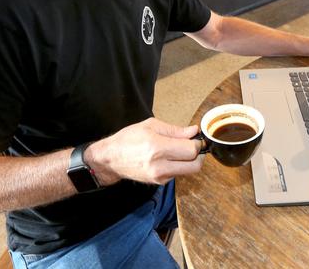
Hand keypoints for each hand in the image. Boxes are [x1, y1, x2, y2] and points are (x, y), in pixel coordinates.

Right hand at [88, 118, 203, 185]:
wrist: (110, 159)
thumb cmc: (128, 139)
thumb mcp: (151, 126)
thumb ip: (175, 130)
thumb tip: (194, 131)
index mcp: (157, 147)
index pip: (191, 150)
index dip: (198, 142)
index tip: (196, 137)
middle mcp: (159, 165)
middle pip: (195, 165)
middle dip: (199, 154)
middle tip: (194, 145)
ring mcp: (160, 176)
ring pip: (188, 171)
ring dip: (189, 161)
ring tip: (179, 150)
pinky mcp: (159, 182)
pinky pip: (178, 173)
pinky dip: (179, 165)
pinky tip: (169, 157)